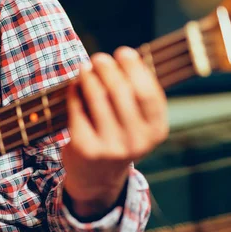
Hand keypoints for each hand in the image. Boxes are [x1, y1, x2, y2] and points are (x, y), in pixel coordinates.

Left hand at [61, 47, 168, 218]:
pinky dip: (75, 93)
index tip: (123, 52)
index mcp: (155, 131)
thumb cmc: (118, 138)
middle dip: (108, 69)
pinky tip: (74, 85)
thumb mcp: (137, 124)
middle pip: (122, 92)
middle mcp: (137, 141)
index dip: (135, 68)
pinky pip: (78, 111)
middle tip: (99, 58)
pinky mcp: (86, 148)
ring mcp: (111, 147)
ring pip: (98, 99)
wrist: (97, 179)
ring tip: (85, 67)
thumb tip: (124, 56)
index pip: (148, 93)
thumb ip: (135, 96)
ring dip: (90, 78)